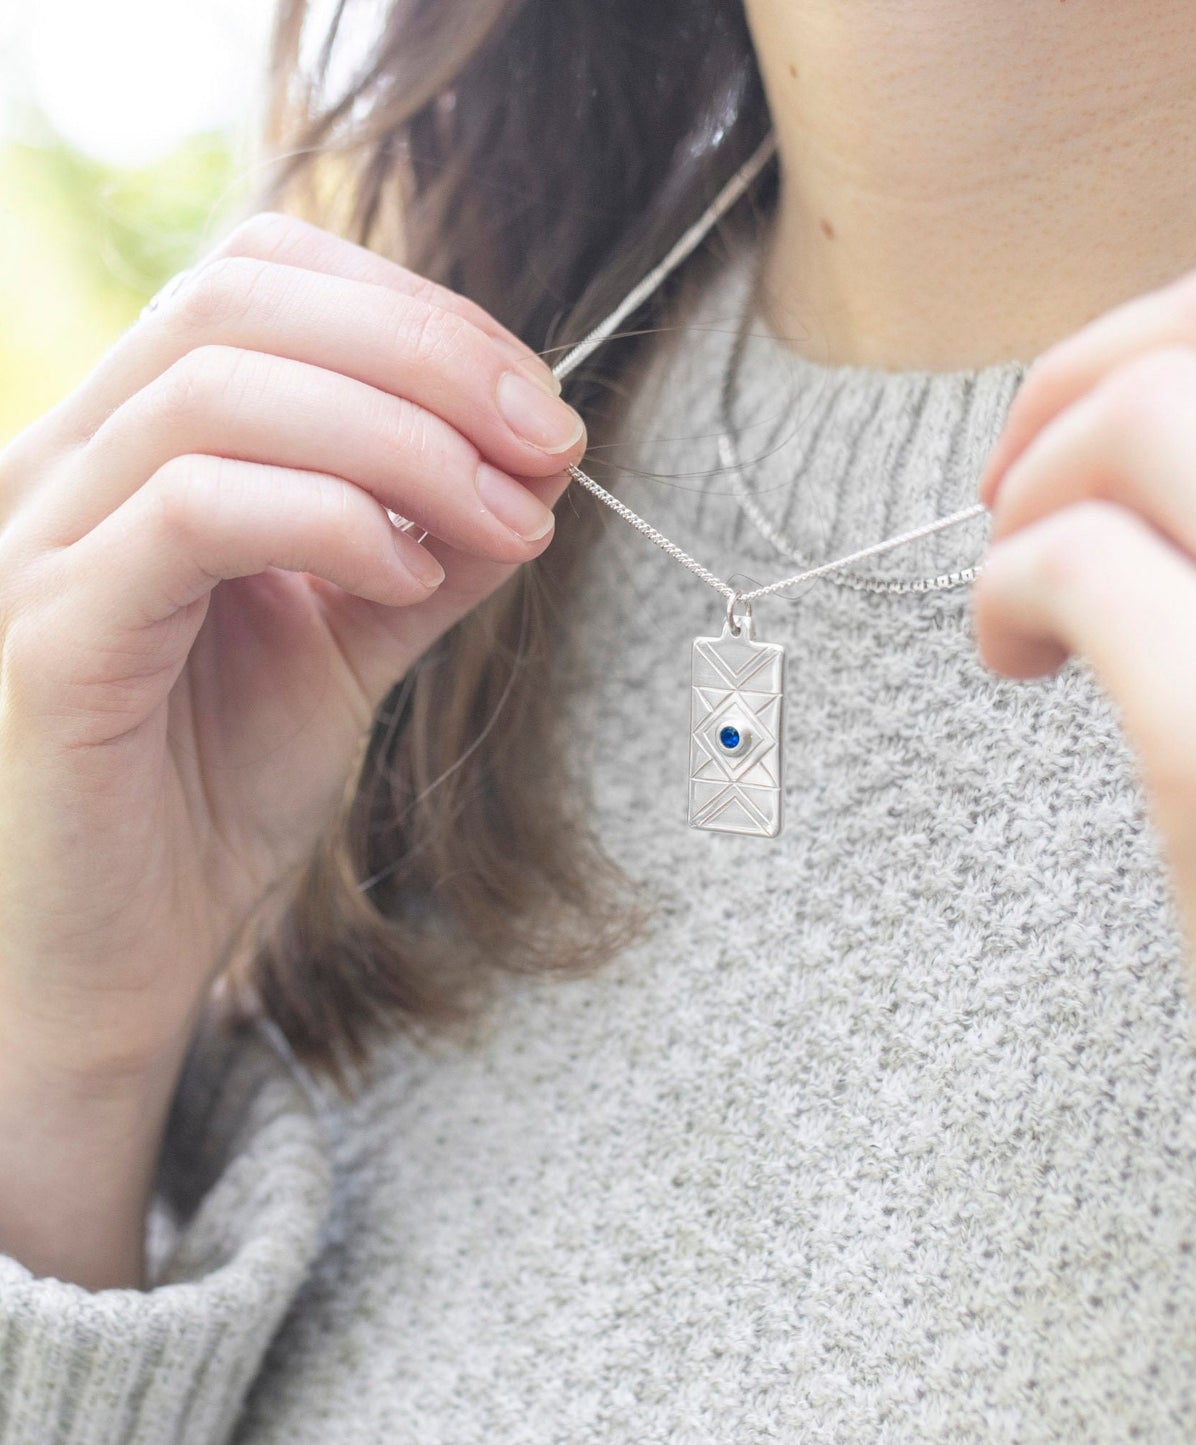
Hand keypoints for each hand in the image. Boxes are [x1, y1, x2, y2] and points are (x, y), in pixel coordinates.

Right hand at [0, 209, 585, 1088]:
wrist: (120, 949)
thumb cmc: (218, 789)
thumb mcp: (356, 638)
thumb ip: (434, 542)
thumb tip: (540, 457)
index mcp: (138, 438)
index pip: (264, 274)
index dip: (422, 314)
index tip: (541, 407)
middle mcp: (69, 460)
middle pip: (245, 300)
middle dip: (433, 355)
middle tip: (551, 443)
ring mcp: (42, 540)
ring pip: (222, 389)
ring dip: (408, 441)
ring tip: (506, 520)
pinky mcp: (50, 636)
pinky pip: (195, 512)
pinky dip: (332, 521)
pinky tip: (409, 579)